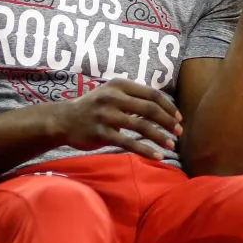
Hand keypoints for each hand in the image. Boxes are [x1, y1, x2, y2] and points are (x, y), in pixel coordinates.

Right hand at [51, 79, 182, 160]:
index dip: (169, 107)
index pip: (152, 94)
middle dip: (168, 122)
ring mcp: (106, 115)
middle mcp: (113, 97)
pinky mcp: (101, 133)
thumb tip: (163, 109)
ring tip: (171, 146)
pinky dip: (145, 150)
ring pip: (141, 126)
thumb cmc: (93, 108)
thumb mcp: (111, 94)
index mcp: (119, 85)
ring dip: (160, 137)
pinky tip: (157, 157)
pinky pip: (129, 143)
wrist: (63, 120)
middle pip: (150, 108)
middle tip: (179, 133)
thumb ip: (133, 98)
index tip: (179, 118)